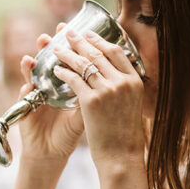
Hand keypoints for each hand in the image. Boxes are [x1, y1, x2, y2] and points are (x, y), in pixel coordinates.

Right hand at [16, 28, 85, 163]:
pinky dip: (26, 84)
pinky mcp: (25, 106)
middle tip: (56, 31)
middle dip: (53, 45)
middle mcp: (49, 85)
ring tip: (38, 48)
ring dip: (35, 59)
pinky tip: (28, 78)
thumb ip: (93, 98)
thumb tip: (112, 81)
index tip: (79, 32)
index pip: (68, 61)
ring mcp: (35, 94)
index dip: (73, 47)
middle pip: (49, 60)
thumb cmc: (68, 135)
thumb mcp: (84, 116)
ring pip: (34, 71)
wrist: (51, 154)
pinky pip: (24, 92)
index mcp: (65, 85)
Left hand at [51, 28, 144, 169]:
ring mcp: (107, 90)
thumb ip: (123, 87)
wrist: (120, 156)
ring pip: (83, 64)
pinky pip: (73, 80)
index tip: (88, 34)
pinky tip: (55, 71)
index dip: (100, 40)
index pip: (117, 52)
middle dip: (80, 41)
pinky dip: (63, 73)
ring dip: (67, 53)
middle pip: (98, 54)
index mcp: (134, 81)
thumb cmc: (124, 134)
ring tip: (55, 47)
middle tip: (67, 32)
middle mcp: (122, 82)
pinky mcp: (91, 101)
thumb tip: (114, 73)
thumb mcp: (130, 105)